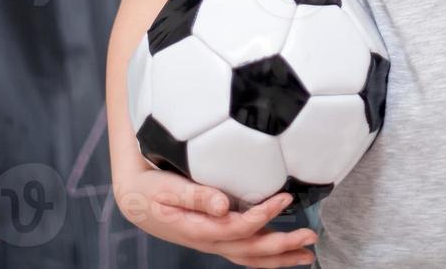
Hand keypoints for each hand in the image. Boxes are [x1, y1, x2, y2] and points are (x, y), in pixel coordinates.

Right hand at [114, 165, 316, 266]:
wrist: (135, 199)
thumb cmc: (150, 190)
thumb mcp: (167, 188)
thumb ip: (196, 195)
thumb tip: (223, 203)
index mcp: (200, 229)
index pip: (239, 228)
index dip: (264, 215)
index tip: (286, 198)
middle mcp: (209, 241)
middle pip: (251, 250)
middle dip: (283, 246)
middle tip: (311, 237)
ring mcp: (213, 242)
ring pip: (250, 257)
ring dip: (279, 257)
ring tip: (306, 255)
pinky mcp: (214, 238)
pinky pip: (243, 252)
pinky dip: (264, 256)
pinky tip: (280, 253)